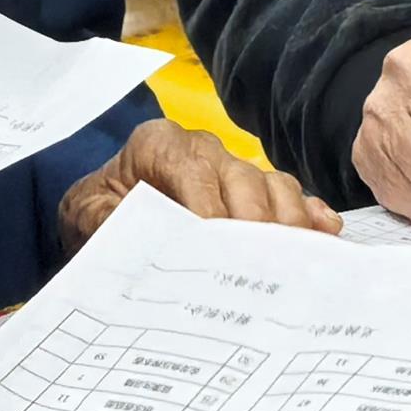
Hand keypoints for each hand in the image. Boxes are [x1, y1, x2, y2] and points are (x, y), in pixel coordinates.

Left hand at [60, 118, 339, 246]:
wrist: (105, 215)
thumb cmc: (99, 212)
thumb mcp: (86, 215)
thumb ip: (103, 218)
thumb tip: (132, 227)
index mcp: (159, 144)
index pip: (192, 169)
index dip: (208, 207)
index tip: (215, 245)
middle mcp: (204, 151)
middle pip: (241, 178)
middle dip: (254, 222)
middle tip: (263, 265)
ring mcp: (235, 171)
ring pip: (272, 186)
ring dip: (287, 223)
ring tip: (297, 261)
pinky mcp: (256, 195)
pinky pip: (291, 197)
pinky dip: (308, 215)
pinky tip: (324, 235)